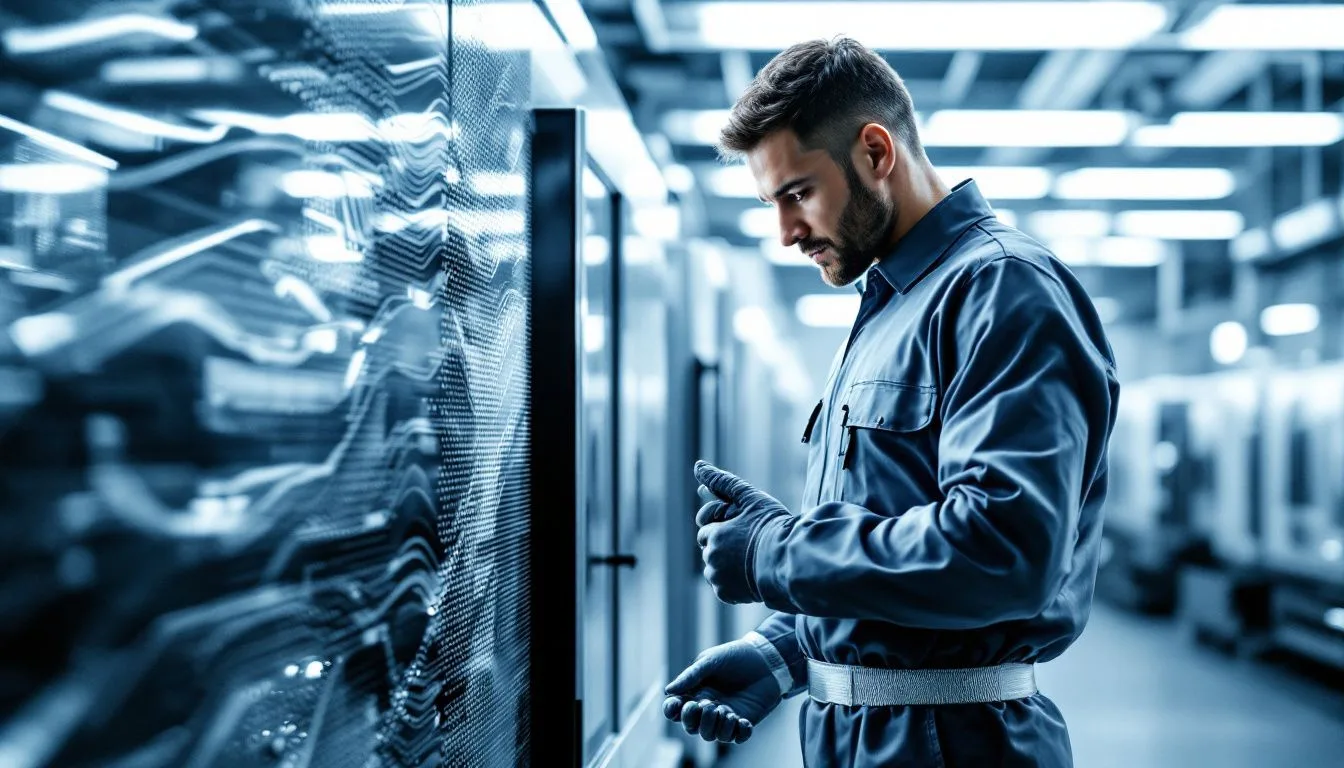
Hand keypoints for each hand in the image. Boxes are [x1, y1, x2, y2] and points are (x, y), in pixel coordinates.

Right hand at [663, 638, 781, 743]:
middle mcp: (708, 707)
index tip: (677, 704)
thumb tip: (668, 691)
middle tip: (708, 705)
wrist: (767, 659)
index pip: (676, 710)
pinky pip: (737, 738)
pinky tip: (743, 720)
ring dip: (717, 727)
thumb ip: (691, 676)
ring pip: (712, 736)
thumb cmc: (736, 656)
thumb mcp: (711, 660)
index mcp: (696, 692)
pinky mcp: (744, 721)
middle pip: (692, 728)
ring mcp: (726, 716)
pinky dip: (739, 733)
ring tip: (728, 712)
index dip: (672, 711)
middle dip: (696, 721)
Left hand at [694, 461, 791, 603]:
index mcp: (713, 535)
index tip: (742, 529)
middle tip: (749, 544)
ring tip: (752, 560)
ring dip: (726, 564)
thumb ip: (720, 481)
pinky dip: (733, 582)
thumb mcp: (748, 497)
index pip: (706, 530)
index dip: (723, 528)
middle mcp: (710, 558)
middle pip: (709, 550)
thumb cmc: (773, 527)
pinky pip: (724, 587)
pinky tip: (752, 574)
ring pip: (715, 569)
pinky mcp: (727, 595)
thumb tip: (697, 465)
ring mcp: (718, 579)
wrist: (792, 561)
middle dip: (723, 546)